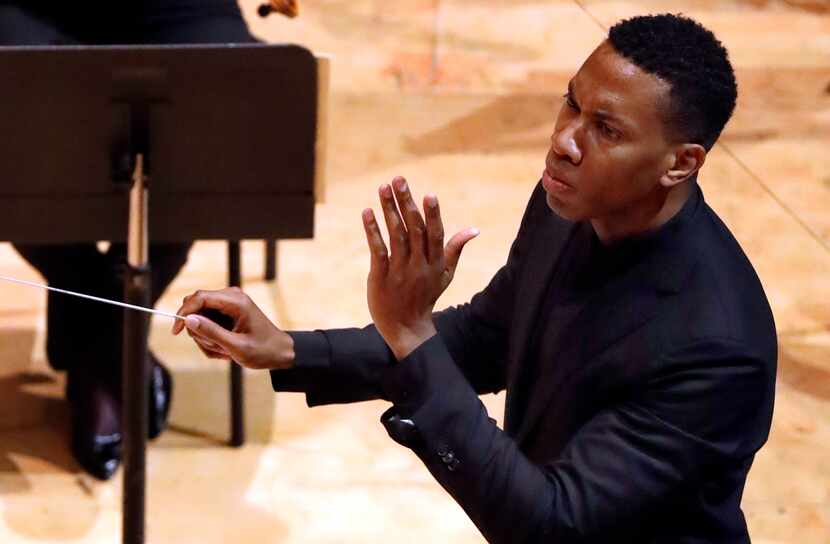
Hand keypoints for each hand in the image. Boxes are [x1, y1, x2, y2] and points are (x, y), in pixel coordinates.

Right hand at [171, 287, 294, 369]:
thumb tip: (188, 319)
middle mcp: (231, 297)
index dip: (184, 312)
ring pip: (200, 317)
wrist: (279, 352)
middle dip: (199, 330)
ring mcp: (229, 304)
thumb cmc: (263, 350)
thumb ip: (212, 333)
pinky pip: (207, 323)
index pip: (199, 297)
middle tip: (214, 347)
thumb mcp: (236, 346)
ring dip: (206, 338)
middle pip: (196, 306)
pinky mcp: (227, 312)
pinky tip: (224, 349)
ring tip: (223, 351)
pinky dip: (210, 339)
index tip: (176, 331)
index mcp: (236, 301)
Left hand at [362, 176, 478, 359]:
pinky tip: (367, 212)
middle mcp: (419, 265)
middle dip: (406, 202)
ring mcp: (399, 271)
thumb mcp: (445, 275)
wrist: (406, 328)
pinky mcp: (380, 276)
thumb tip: (474, 229)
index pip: (435, 234)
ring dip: (388, 210)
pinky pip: (378, 250)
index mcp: (435, 263)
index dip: (432, 214)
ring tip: (383, 187)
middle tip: (399, 179)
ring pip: (395, 235)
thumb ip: (455, 249)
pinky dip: (372, 230)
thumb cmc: (426, 297)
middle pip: (413, 229)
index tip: (429, 194)